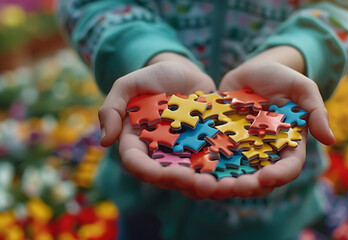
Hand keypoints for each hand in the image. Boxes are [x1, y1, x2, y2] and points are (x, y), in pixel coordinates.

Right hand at [98, 52, 224, 197]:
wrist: (186, 72)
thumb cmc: (156, 75)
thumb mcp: (130, 84)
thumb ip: (113, 107)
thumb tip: (105, 141)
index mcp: (138, 142)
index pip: (137, 163)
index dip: (146, 171)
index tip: (158, 174)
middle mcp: (161, 153)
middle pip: (167, 176)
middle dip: (181, 183)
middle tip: (200, 184)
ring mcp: (185, 153)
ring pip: (191, 177)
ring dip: (203, 185)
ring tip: (218, 186)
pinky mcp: (207, 148)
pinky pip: (213, 165)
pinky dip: (222, 173)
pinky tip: (234, 177)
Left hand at [218, 46, 335, 192]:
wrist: (250, 71)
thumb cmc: (279, 77)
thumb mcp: (301, 87)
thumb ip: (316, 110)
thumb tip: (332, 140)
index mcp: (288, 145)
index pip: (289, 168)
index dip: (279, 176)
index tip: (265, 177)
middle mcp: (265, 154)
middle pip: (259, 180)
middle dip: (247, 187)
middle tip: (232, 188)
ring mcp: (242, 151)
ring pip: (235, 176)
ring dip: (223, 184)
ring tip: (210, 186)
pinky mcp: (221, 144)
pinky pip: (213, 160)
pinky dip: (205, 169)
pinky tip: (192, 170)